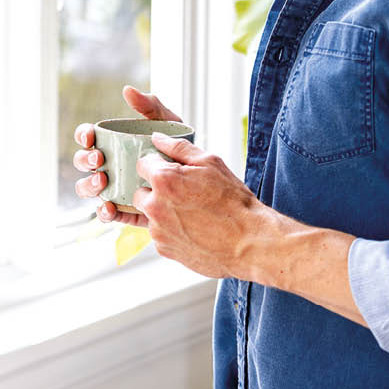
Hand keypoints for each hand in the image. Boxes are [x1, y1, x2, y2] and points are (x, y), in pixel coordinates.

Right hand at [73, 86, 183, 223]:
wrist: (199, 178)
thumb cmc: (177, 146)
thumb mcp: (167, 123)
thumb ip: (150, 106)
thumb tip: (128, 90)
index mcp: (111, 142)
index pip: (87, 137)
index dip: (83, 135)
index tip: (90, 137)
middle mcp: (107, 165)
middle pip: (83, 162)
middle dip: (85, 160)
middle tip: (100, 160)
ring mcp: (113, 187)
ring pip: (88, 188)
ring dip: (89, 185)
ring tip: (103, 182)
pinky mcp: (123, 208)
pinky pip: (106, 212)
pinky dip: (103, 212)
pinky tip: (110, 208)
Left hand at [131, 131, 260, 278]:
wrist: (249, 242)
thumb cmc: (233, 202)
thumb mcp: (210, 163)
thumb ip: (178, 148)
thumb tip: (158, 139)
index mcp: (164, 181)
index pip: (142, 164)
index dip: (157, 165)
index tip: (170, 171)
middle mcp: (155, 207)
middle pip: (139, 192)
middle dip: (154, 190)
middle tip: (181, 193)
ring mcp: (158, 231)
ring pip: (149, 215)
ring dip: (162, 212)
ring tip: (191, 213)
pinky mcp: (164, 249)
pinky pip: (159, 234)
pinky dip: (170, 230)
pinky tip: (192, 228)